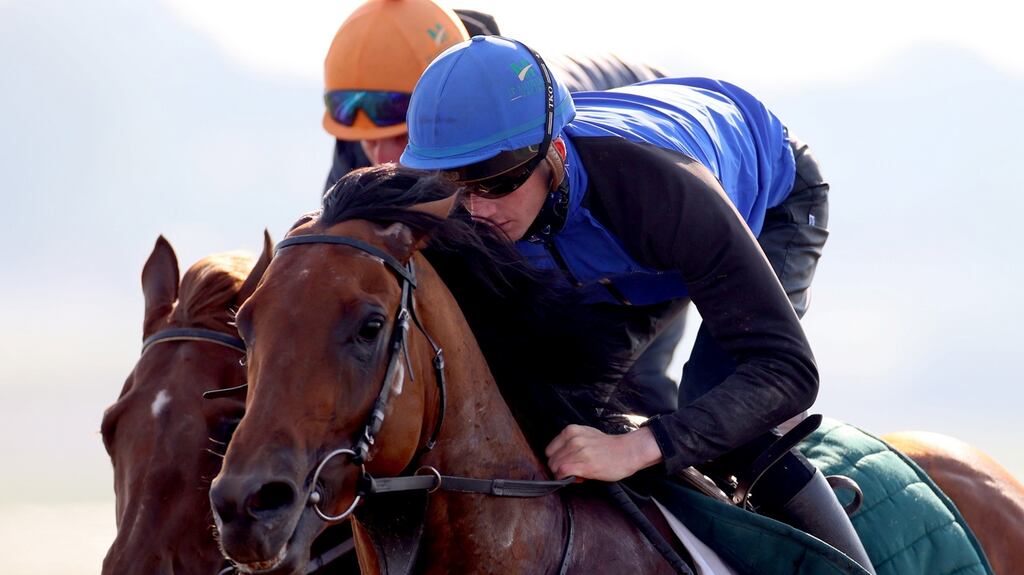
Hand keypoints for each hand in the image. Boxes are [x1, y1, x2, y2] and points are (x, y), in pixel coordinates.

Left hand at [544, 424, 662, 481]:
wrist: (628, 451)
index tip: (567, 464)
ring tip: (579, 474)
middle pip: (551, 460)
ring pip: (555, 467)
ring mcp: (578, 451)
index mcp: (571, 431)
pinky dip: (566, 479)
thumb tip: (560, 458)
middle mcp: (572, 439)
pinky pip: (562, 473)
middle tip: (574, 471)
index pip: (549, 450)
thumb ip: (571, 442)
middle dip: (559, 469)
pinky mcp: (583, 464)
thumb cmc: (609, 446)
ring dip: (564, 475)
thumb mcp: (587, 436)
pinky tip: (579, 478)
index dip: (556, 460)